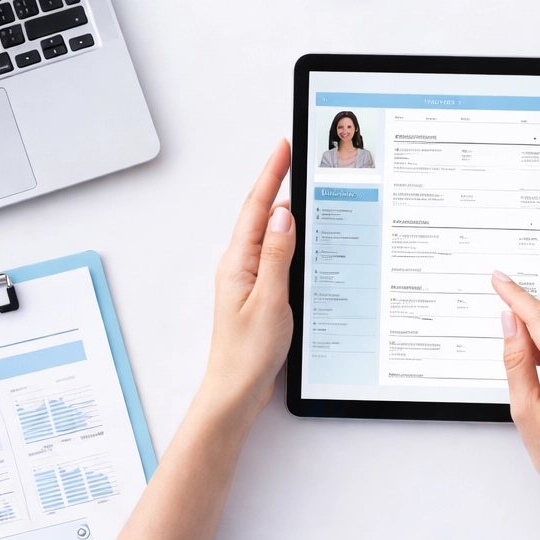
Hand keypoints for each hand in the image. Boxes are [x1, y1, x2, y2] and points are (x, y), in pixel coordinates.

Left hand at [200, 140, 296, 418]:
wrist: (236, 392)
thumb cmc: (247, 355)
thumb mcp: (269, 301)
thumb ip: (277, 256)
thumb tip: (283, 215)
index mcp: (238, 262)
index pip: (258, 207)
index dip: (272, 174)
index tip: (284, 147)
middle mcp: (240, 266)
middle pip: (262, 214)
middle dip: (278, 182)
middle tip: (295, 155)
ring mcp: (249, 280)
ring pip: (271, 235)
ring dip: (285, 210)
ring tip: (301, 185)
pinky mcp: (260, 295)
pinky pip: (277, 257)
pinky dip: (291, 241)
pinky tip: (303, 239)